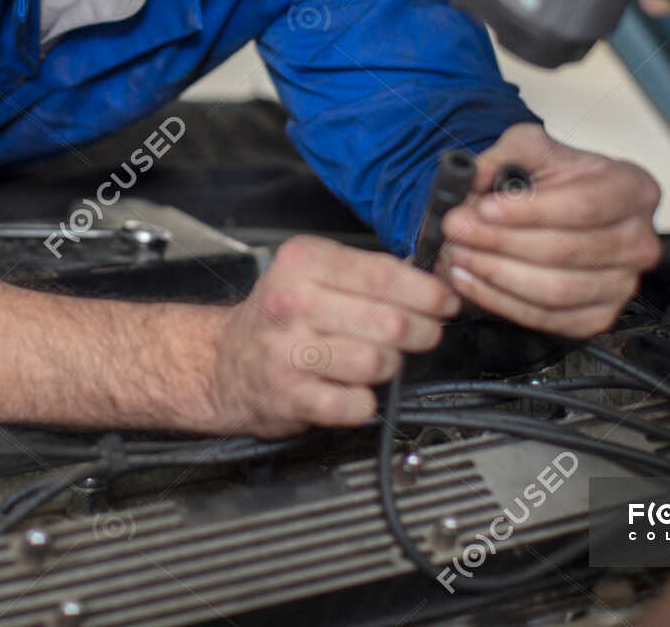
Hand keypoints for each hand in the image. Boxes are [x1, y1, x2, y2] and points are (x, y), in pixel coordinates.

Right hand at [207, 234, 459, 436]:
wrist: (224, 362)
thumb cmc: (279, 316)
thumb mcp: (311, 271)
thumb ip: (366, 271)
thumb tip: (428, 279)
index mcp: (303, 263)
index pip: (384, 274)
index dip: (427, 292)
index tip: (445, 301)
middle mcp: (292, 304)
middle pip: (389, 321)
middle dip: (420, 331)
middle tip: (423, 333)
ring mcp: (290, 352)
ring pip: (377, 362)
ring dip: (391, 365)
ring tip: (381, 360)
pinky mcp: (291, 396)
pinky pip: (355, 405)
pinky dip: (366, 402)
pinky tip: (356, 390)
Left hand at [438, 123, 661, 335]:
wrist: (564, 208)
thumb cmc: (558, 179)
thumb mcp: (532, 147)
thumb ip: (504, 155)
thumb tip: (473, 176)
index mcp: (633, 190)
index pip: (583, 206)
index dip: (529, 211)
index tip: (484, 207)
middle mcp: (638, 241)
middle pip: (564, 251)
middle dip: (499, 242)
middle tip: (457, 229)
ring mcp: (622, 284)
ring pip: (554, 290)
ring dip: (495, 274)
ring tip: (458, 254)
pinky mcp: (598, 317)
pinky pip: (546, 318)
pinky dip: (500, 302)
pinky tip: (471, 281)